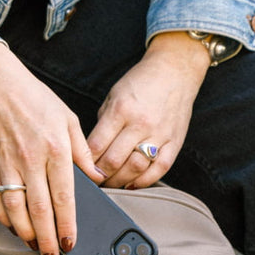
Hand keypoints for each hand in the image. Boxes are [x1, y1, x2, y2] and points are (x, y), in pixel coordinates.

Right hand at [0, 43, 100, 254]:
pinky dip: (2, 216)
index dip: (67, 224)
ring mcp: (7, 163)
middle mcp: (31, 159)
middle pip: (39, 209)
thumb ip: (83, 151)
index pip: (64, 196)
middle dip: (47, 239)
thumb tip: (97, 177)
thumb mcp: (68, 118)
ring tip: (34, 246)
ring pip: (14, 208)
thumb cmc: (34, 98)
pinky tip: (12, 226)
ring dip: (24, 232)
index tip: (71, 242)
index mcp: (55, 149)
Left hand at [88, 32, 209, 188]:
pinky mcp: (175, 142)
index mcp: (121, 110)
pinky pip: (159, 169)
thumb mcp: (113, 96)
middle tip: (93, 181)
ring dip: (118, 181)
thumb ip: (103, 124)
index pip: (97, 146)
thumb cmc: (141, 82)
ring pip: (135, 169)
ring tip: (110, 182)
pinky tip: (131, 183)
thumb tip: (91, 152)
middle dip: (99, 176)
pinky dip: (143, 181)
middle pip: (113, 161)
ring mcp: (159, 134)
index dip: (85, 163)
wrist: (175, 70)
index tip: (80, 171)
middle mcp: (140, 123)